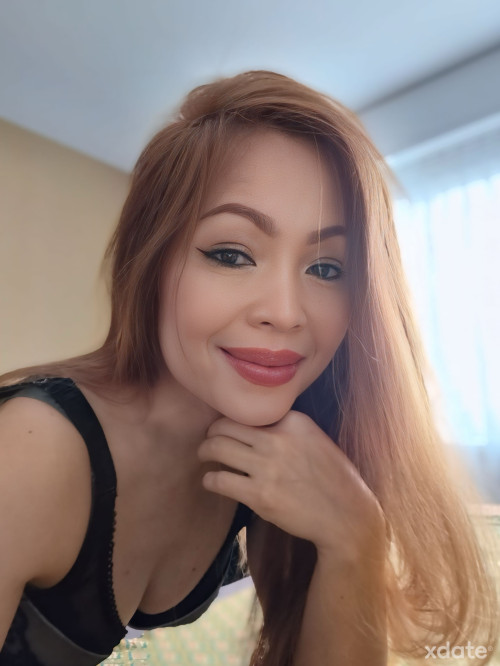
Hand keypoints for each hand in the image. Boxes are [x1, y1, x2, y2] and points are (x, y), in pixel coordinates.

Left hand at [197, 410, 385, 557]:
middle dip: (211, 433)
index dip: (232, 419)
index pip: (248, 411)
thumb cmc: (332, 478)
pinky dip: (209, 480)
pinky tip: (212, 482)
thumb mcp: (315, 438)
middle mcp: (278, 438)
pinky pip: (219, 480)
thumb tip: (250, 425)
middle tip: (209, 441)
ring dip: (204, 452)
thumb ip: (286, 427)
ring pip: (216, 448)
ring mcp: (268, 466)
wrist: (347, 516)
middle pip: (225, 425)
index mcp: (293, 420)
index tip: (227, 427)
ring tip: (205, 457)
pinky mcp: (259, 495)